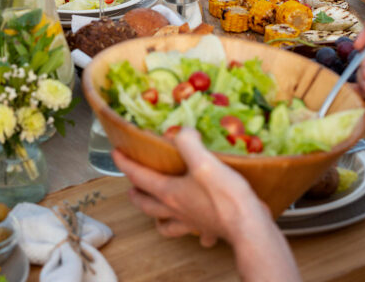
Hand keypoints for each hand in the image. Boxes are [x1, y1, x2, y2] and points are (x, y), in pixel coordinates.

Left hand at [113, 129, 300, 281]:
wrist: (248, 226)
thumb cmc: (225, 196)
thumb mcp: (204, 162)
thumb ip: (188, 143)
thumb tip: (182, 131)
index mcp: (170, 192)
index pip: (139, 177)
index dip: (125, 163)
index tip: (116, 153)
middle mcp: (176, 210)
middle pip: (147, 204)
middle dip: (136, 194)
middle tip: (132, 186)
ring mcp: (191, 222)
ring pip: (166, 225)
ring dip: (157, 218)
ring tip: (157, 209)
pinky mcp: (209, 229)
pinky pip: (195, 232)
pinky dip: (193, 230)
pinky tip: (197, 226)